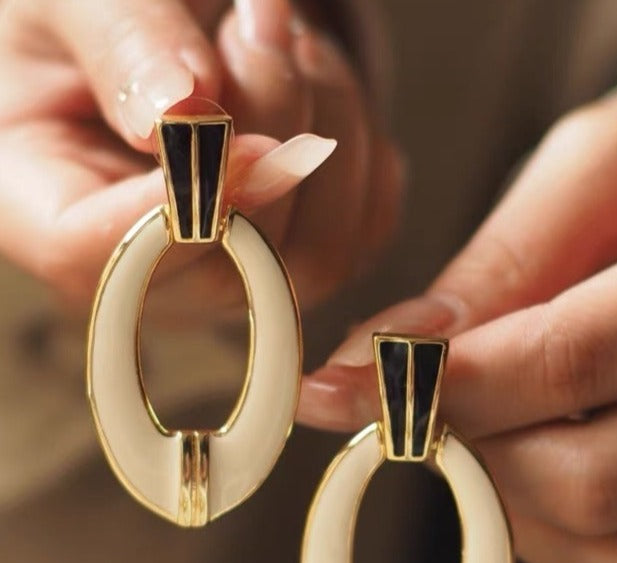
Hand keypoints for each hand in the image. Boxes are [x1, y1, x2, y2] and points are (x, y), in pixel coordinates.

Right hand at [0, 0, 402, 309]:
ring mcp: (226, 278)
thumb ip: (122, 44)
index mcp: (50, 217)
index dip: (175, 201)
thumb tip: (183, 106)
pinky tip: (314, 88)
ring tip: (282, 40)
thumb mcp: (69, 5)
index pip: (103, 258)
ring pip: (316, 256)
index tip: (217, 108)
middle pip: (229, 261)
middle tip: (258, 21)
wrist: (143, 47)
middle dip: (267, 122)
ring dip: (324, 123)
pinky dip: (360, 149)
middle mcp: (148, 273)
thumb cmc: (82, 29)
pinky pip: (362, 233)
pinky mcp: (292, 261)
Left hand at [299, 92, 616, 562]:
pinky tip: (541, 462)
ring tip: (502, 419)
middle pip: (582, 481)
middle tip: (431, 396)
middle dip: (475, 443)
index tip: (334, 389)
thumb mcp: (606, 171)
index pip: (567, 359)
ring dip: (510, 497)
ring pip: (600, 549)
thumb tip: (389, 347)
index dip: (437, 383)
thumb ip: (508, 258)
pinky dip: (555, 536)